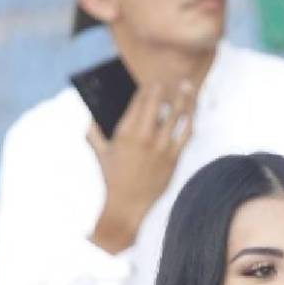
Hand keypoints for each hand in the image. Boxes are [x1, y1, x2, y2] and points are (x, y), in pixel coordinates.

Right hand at [88, 80, 196, 253]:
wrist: (127, 206)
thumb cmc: (112, 179)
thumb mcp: (99, 153)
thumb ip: (93, 132)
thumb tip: (91, 115)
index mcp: (126, 131)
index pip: (141, 98)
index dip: (150, 86)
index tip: (155, 79)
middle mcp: (144, 137)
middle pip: (159, 101)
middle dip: (166, 87)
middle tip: (172, 78)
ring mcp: (161, 148)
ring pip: (177, 115)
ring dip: (184, 97)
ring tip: (187, 86)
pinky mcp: (173, 159)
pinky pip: (185, 134)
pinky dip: (190, 120)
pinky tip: (192, 112)